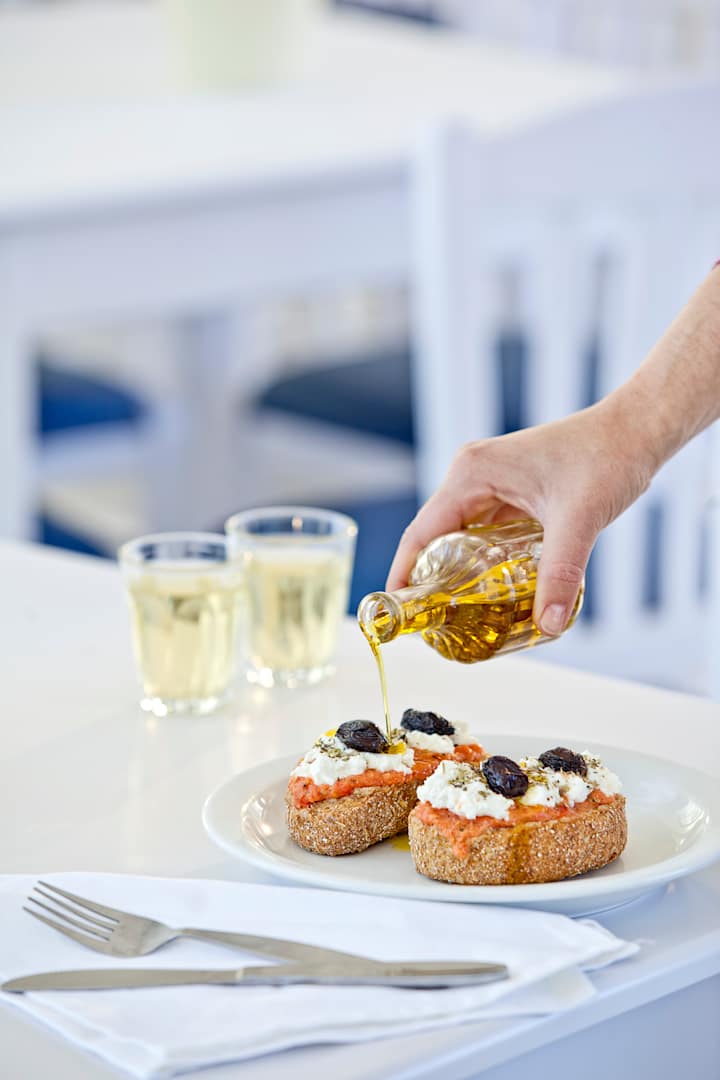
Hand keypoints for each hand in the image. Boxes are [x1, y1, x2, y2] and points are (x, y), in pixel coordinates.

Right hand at [386, 402, 652, 634]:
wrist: (637, 431)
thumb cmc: (606, 457)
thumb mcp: (579, 520)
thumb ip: (560, 573)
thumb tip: (546, 624)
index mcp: (472, 473)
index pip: (422, 531)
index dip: (405, 572)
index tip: (398, 609)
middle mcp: (472, 474)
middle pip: (435, 536)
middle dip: (431, 578)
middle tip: (432, 623)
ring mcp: (490, 482)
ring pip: (461, 535)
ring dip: (457, 570)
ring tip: (455, 613)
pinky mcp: (510, 490)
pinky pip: (485, 531)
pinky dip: (483, 559)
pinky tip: (491, 588)